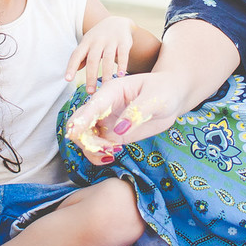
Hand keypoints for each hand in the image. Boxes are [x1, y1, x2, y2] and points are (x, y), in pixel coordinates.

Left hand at [65, 16, 134, 92]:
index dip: (71, 67)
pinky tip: (121, 76)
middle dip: (91, 76)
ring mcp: (111, 41)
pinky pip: (123, 54)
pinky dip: (122, 65)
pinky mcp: (124, 42)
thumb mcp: (88, 44)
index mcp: (86, 42)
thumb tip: (69, 76)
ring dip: (106, 74)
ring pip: (108, 59)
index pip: (76, 55)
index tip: (68, 79)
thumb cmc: (99, 38)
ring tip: (105, 86)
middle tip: (91, 92)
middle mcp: (97, 41)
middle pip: (92, 59)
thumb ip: (81, 59)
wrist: (118, 21)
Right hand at [65, 72, 183, 163]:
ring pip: (85, 138)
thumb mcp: (154, 98)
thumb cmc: (163, 90)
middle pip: (78, 123)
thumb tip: (119, 129)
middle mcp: (103, 107)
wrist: (171, 96)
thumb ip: (137, 112)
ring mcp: (106, 122)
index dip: (81, 120)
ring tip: (112, 154)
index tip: (74, 133)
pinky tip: (113, 156)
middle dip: (85, 139)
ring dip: (92, 150)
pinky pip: (97, 148)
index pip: (91, 106)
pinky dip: (98, 155)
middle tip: (106, 149)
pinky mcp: (113, 135)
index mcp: (110, 91)